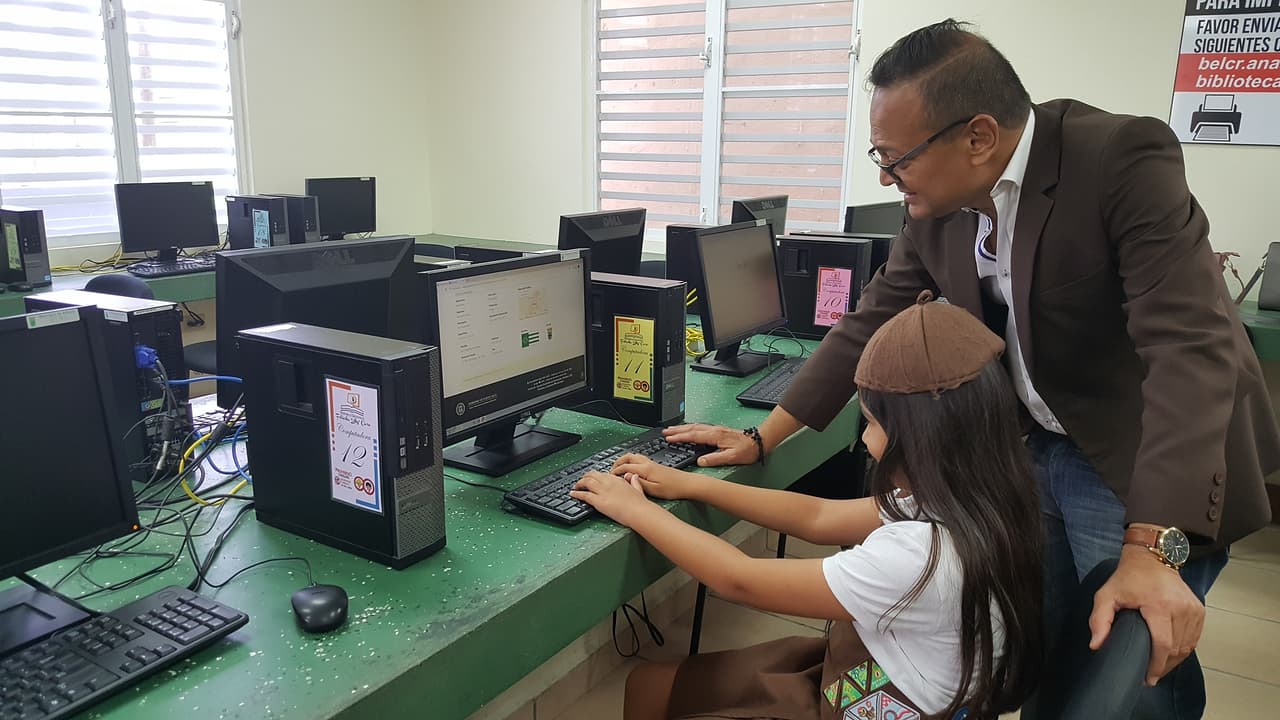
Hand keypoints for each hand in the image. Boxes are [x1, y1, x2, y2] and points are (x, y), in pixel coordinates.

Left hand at [571, 471, 651, 526]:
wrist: (640, 512)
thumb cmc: (640, 504)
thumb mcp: (638, 488)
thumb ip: (634, 481)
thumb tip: (633, 475)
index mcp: (618, 480)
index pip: (603, 474)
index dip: (596, 476)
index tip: (593, 478)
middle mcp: (609, 483)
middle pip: (592, 475)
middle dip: (585, 477)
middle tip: (581, 480)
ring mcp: (603, 491)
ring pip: (586, 482)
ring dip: (579, 483)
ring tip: (575, 486)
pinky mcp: (599, 501)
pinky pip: (584, 495)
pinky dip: (577, 494)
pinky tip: (572, 494)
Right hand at [611, 453, 703, 499]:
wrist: (687, 484)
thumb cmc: (672, 489)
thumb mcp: (653, 490)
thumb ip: (638, 483)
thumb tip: (625, 477)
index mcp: (646, 469)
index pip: (625, 466)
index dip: (615, 471)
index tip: (610, 477)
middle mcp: (648, 463)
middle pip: (628, 456)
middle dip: (618, 462)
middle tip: (612, 470)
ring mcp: (652, 463)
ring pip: (634, 456)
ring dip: (625, 460)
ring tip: (620, 467)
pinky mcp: (656, 465)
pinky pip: (640, 458)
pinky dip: (632, 461)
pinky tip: (633, 468)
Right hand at [661, 423, 757, 466]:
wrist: (759, 441)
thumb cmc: (748, 450)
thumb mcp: (732, 457)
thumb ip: (715, 459)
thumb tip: (700, 461)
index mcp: (715, 436)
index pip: (693, 436)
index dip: (680, 437)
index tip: (669, 438)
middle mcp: (714, 430)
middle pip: (691, 428)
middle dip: (677, 430)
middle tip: (665, 431)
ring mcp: (716, 429)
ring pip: (695, 426)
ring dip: (682, 428)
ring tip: (672, 429)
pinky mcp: (718, 430)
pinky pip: (700, 427)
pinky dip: (691, 428)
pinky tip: (688, 429)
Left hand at [1089, 544, 1205, 685]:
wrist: (1152, 558)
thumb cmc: (1129, 577)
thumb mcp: (1106, 595)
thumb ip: (1099, 620)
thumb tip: (1097, 645)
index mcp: (1160, 605)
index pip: (1163, 644)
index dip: (1156, 665)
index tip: (1147, 678)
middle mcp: (1181, 608)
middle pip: (1176, 649)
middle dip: (1163, 666)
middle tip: (1150, 676)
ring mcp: (1193, 610)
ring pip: (1187, 647)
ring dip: (1174, 661)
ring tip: (1159, 667)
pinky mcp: (1199, 611)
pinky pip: (1194, 638)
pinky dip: (1183, 650)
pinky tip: (1171, 656)